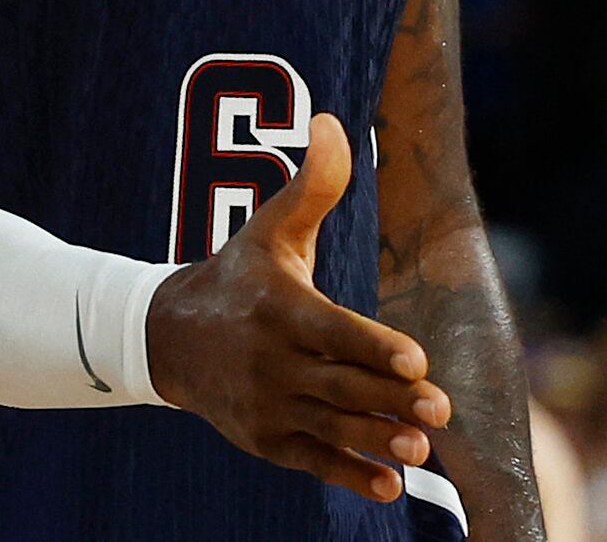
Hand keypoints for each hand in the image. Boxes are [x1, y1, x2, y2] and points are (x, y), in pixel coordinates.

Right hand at [148, 113, 452, 500]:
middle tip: (439, 411)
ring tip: (420, 450)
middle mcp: (271, 362)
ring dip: (376, 441)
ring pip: (329, 427)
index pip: (333, 332)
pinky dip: (347, 474)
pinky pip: (310, 459)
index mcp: (279, 309)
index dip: (373, 347)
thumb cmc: (239, 274)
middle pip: (339, 385)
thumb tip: (333, 121)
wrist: (167, 338)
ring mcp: (266, 405)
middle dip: (391, 400)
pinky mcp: (264, 438)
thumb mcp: (270, 226)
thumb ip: (313, 183)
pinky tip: (389, 485)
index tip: (415, 361)